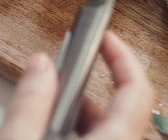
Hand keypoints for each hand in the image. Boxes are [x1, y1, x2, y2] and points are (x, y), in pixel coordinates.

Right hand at [0, 31, 154, 139]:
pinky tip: (43, 131)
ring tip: (44, 105)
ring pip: (107, 131)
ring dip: (77, 115)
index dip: (124, 57)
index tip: (106, 37)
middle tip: (65, 70)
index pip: (138, 91)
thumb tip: (39, 66)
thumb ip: (29, 102)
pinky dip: (75, 133)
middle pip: (121, 112)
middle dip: (88, 88)